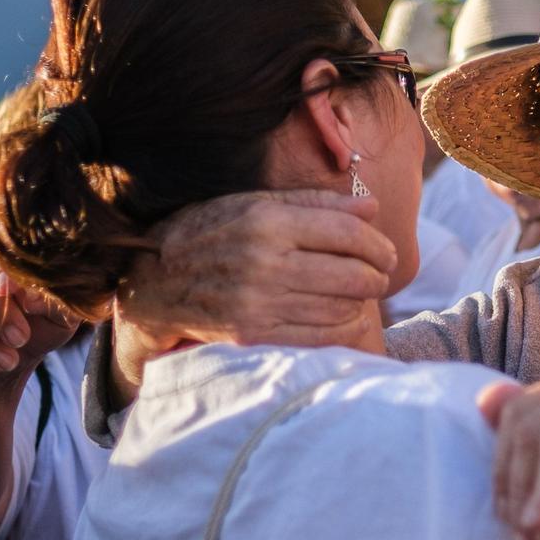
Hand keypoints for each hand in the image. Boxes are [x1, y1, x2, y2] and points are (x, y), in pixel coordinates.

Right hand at [0, 247, 80, 376]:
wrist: (12, 355)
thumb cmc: (43, 327)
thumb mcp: (61, 318)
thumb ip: (54, 303)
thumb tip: (33, 299)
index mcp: (7, 257)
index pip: (0, 255)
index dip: (6, 274)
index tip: (20, 300)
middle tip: (19, 340)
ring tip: (8, 362)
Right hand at [114, 190, 395, 350]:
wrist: (153, 283)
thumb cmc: (210, 233)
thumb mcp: (254, 204)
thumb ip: (315, 204)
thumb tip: (371, 207)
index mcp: (267, 223)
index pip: (348, 234)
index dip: (378, 245)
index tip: (386, 252)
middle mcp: (265, 264)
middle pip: (353, 275)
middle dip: (377, 276)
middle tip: (379, 274)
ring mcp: (258, 303)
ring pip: (342, 308)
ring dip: (361, 301)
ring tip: (358, 292)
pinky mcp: (254, 335)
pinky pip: (321, 336)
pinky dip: (344, 327)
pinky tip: (345, 316)